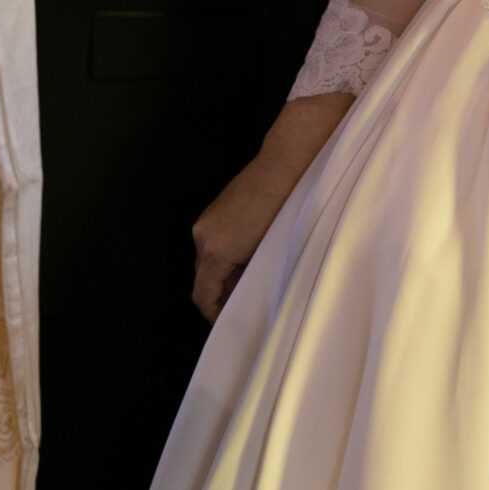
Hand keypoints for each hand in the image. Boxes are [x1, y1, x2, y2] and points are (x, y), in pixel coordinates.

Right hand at [191, 95, 348, 319]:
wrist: (287, 165)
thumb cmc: (284, 209)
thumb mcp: (268, 254)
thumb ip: (249, 279)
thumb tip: (245, 293)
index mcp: (213, 250)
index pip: (201, 295)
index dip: (214, 315)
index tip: (228, 324)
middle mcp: (201, 235)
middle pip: (203, 277)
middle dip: (221, 294)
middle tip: (246, 306)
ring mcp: (206, 219)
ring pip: (208, 259)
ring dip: (225, 273)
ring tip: (253, 279)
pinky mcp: (215, 208)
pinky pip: (213, 241)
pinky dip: (226, 255)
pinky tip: (251, 255)